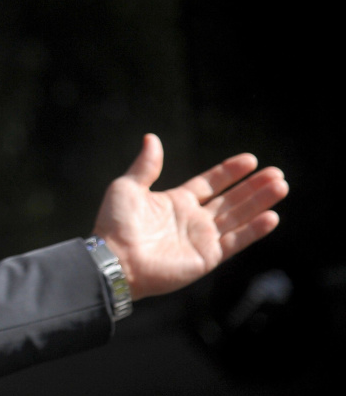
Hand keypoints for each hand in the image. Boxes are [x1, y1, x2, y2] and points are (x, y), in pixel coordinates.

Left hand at [92, 134, 287, 299]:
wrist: (114, 257)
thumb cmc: (115, 224)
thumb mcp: (128, 187)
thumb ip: (146, 165)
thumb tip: (151, 138)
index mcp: (176, 201)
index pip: (210, 183)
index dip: (229, 172)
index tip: (250, 159)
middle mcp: (193, 219)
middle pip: (231, 199)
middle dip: (253, 187)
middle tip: (276, 173)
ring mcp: (202, 238)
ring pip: (238, 217)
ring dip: (260, 203)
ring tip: (281, 186)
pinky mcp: (207, 257)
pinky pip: (235, 241)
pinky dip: (254, 230)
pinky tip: (271, 217)